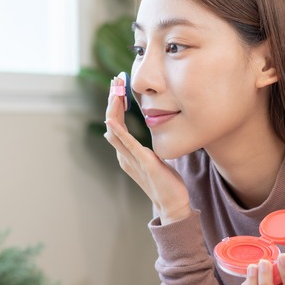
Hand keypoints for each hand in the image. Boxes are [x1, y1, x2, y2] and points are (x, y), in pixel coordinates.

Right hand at [104, 77, 191, 223]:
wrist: (173, 204)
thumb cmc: (166, 182)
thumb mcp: (154, 160)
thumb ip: (147, 149)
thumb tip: (148, 139)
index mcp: (126, 153)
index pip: (116, 123)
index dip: (116, 104)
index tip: (119, 86)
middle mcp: (124, 155)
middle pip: (111, 123)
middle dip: (112, 100)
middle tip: (115, 80)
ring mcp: (131, 159)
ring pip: (114, 130)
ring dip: (113, 109)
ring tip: (115, 90)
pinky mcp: (142, 162)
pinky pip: (127, 144)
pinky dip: (118, 130)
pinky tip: (113, 119)